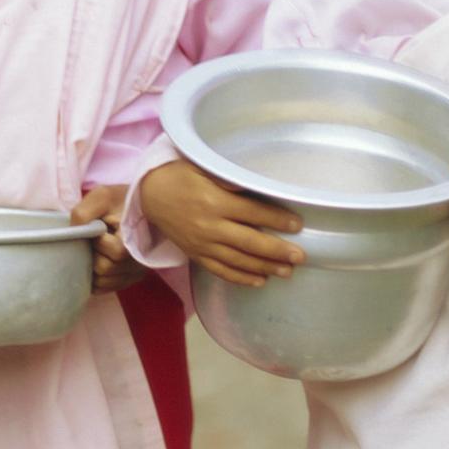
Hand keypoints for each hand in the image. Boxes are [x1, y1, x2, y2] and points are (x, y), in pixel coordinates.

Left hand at [74, 180, 130, 293]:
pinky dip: (95, 277)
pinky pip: (104, 287)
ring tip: (98, 247)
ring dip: (92, 266)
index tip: (99, 227)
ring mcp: (135, 272)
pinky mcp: (129, 279)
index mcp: (137, 240)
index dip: (98, 241)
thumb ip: (84, 212)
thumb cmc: (120, 200)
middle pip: (105, 269)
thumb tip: (72, 233)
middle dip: (93, 254)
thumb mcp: (101, 196)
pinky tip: (96, 259)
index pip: (116, 251)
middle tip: (95, 238)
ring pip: (103, 281)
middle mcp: (139, 261)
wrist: (141, 205)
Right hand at [136, 156, 303, 287]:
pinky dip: (240, 278)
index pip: (253, 213)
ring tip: (287, 272)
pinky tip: (259, 281)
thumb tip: (262, 184)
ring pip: (238, 260)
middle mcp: (209, 226)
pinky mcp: (195, 254)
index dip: (277, 220)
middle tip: (300, 257)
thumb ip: (231, 178)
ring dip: (264, 268)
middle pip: (250, 242)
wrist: (148, 194)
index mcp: (214, 201)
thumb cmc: (180, 176)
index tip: (298, 225)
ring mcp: (201, 244)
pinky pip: (220, 270)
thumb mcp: (204, 167)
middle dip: (278, 251)